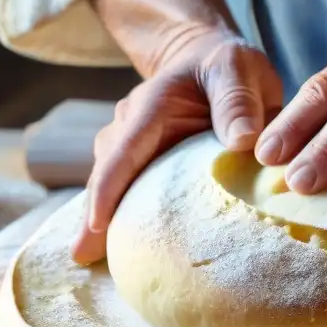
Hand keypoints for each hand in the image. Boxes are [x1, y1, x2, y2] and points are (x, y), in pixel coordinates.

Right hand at [71, 25, 280, 264]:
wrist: (213, 62)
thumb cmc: (226, 66)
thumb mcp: (237, 68)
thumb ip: (237, 100)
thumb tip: (243, 141)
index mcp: (150, 109)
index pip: (123, 151)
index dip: (108, 189)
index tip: (96, 225)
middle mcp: (131, 131)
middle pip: (108, 178)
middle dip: (94, 218)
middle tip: (84, 259)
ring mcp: (136, 151)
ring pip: (118, 190)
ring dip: (111, 224)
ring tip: (100, 264)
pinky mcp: (149, 168)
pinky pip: (136, 195)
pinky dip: (132, 221)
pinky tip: (133, 257)